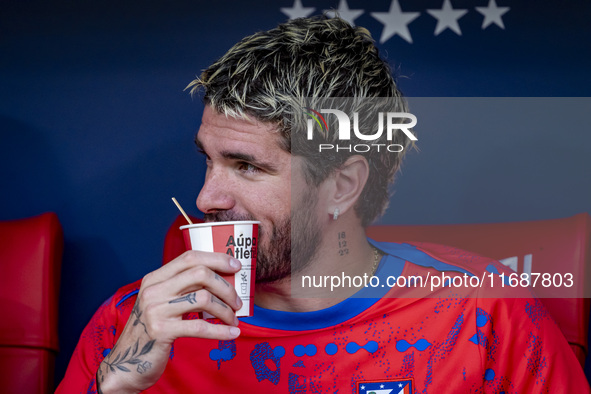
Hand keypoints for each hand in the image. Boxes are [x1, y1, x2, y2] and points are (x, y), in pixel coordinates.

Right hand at [96, 250, 242, 393]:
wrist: (126, 363)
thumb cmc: (151, 331)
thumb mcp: (161, 303)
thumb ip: (182, 289)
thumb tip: (220, 281)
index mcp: (154, 278)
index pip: (189, 257)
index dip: (216, 258)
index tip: (236, 265)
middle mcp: (153, 290)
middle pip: (200, 274)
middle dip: (225, 286)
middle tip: (237, 301)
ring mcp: (156, 310)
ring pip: (204, 298)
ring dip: (225, 310)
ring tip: (233, 319)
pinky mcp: (161, 331)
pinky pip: (200, 326)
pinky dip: (221, 330)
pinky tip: (232, 334)